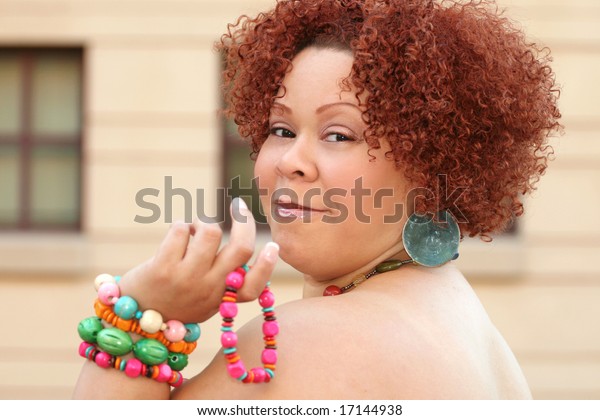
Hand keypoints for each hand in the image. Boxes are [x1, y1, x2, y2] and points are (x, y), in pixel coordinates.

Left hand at [116, 198, 278, 323]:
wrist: (130, 323)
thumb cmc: (172, 305)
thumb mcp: (203, 302)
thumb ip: (222, 278)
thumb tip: (238, 237)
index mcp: (221, 299)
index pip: (253, 286)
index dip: (267, 265)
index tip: (274, 246)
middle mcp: (208, 289)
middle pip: (240, 248)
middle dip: (243, 220)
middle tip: (238, 206)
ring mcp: (186, 278)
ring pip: (210, 231)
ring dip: (202, 222)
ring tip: (192, 230)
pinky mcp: (162, 268)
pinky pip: (181, 229)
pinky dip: (181, 225)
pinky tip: (175, 235)